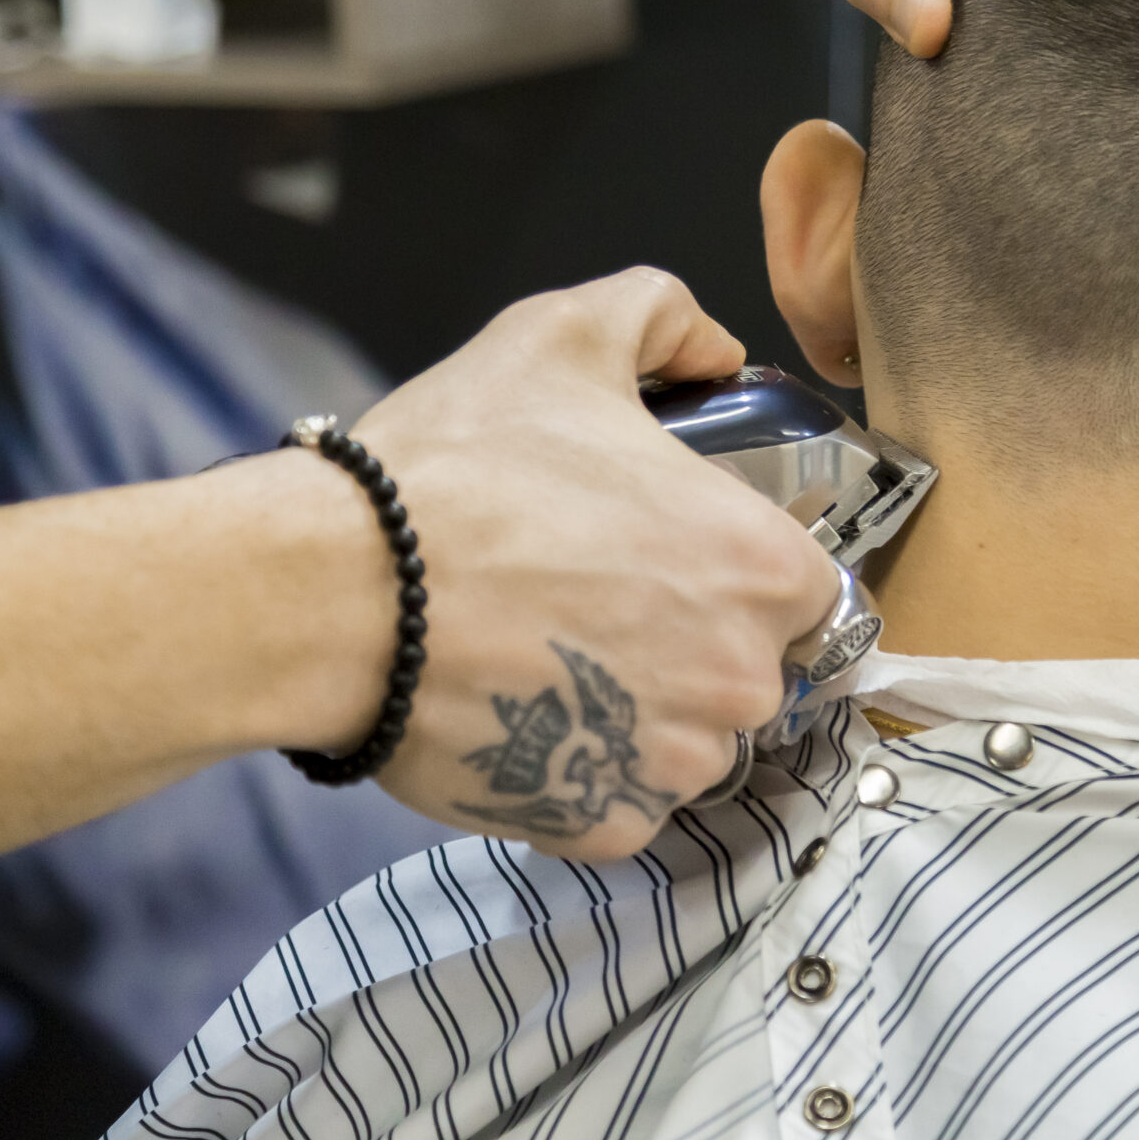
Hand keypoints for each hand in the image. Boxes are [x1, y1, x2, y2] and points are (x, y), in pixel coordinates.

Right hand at [326, 269, 838, 858]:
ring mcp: (674, 763)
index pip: (800, 585)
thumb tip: (716, 348)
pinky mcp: (602, 824)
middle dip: (691, 641)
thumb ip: (663, 315)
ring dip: (641, 711)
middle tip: (597, 600)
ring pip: (689, 741)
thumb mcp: (567, 335)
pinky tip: (525, 710)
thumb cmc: (458, 469)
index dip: (736, 568)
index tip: (672, 556)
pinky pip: (620, 800)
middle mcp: (743, 677)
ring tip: (554, 656)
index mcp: (760, 565)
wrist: (338, 589)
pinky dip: (581, 771)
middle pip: (750, 669)